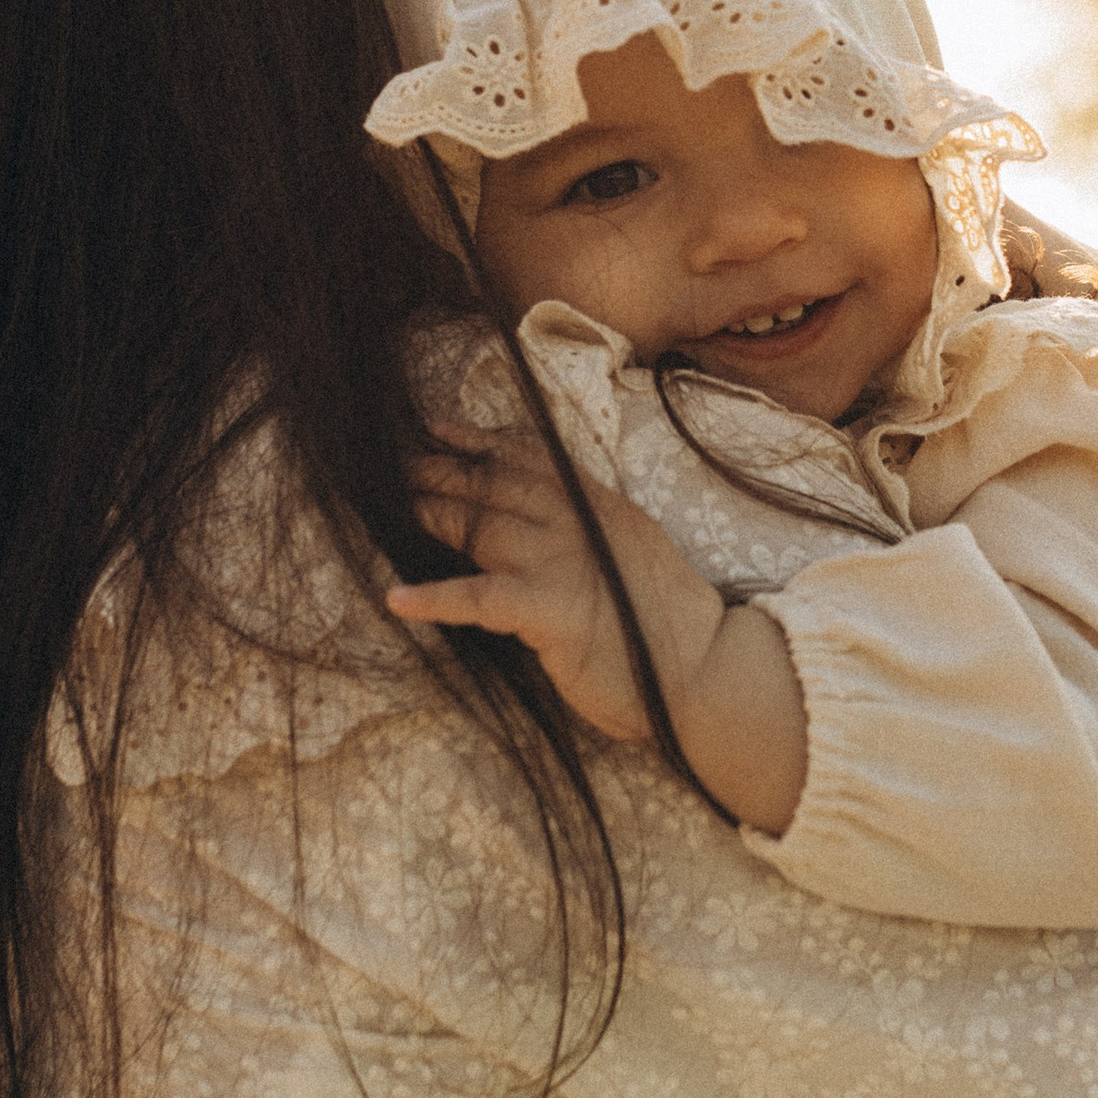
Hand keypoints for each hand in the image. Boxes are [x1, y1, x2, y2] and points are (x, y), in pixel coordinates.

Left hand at [388, 425, 719, 743]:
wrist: (706, 669)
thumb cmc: (673, 625)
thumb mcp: (637, 553)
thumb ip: (595, 533)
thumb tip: (553, 531)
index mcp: (599, 507)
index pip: (530, 459)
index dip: (479, 442)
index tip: (440, 429)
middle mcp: (575, 522)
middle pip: (493, 487)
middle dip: (440, 474)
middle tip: (394, 466)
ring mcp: (559, 562)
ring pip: (478, 527)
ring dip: (431, 516)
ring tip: (391, 510)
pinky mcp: (546, 609)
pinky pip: (476, 597)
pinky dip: (434, 598)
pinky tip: (397, 599)